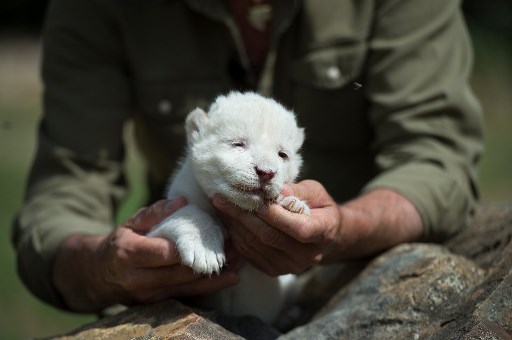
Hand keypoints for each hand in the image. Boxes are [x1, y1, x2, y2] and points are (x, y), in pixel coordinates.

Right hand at [53, 198, 240, 311]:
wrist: (99, 275)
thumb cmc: (120, 243)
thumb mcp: (130, 223)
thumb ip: (155, 212)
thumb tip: (182, 202)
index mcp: (130, 254)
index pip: (165, 253)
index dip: (191, 248)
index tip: (215, 238)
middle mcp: (139, 279)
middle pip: (181, 273)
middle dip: (211, 262)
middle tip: (236, 249)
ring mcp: (149, 295)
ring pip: (188, 288)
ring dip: (216, 277)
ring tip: (239, 262)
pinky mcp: (158, 303)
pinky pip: (187, 296)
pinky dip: (209, 286)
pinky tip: (229, 277)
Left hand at [213, 180, 338, 275]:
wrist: (326, 238)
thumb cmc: (320, 209)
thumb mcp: (317, 193)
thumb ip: (299, 191)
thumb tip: (278, 191)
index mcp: (323, 233)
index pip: (299, 228)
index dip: (276, 215)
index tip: (255, 198)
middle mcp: (307, 255)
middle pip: (270, 236)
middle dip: (243, 215)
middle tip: (222, 198)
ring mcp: (289, 266)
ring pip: (256, 244)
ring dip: (234, 224)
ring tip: (220, 206)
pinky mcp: (274, 270)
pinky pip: (249, 253)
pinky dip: (236, 235)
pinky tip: (228, 220)